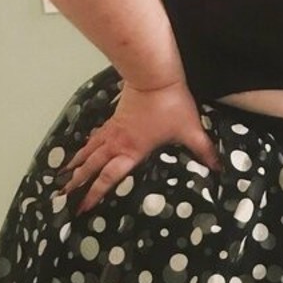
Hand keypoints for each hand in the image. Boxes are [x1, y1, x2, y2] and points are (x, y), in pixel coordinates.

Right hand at [59, 79, 220, 213]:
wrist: (154, 75)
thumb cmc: (172, 104)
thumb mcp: (190, 130)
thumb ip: (204, 151)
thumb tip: (220, 169)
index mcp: (132, 151)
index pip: (109, 177)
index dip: (95, 193)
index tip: (83, 206)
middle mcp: (117, 143)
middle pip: (92, 166)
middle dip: (77, 183)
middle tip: (63, 197)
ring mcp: (113, 130)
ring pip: (89, 151)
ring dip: (75, 165)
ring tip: (62, 178)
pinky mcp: (114, 119)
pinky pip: (95, 137)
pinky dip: (85, 147)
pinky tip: (80, 151)